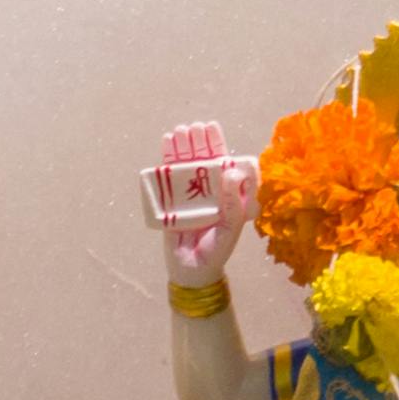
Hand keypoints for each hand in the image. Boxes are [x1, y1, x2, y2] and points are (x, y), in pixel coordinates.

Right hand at [138, 119, 257, 300]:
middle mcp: (208, 191)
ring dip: (181, 147)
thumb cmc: (216, 251)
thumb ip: (233, 202)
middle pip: (202, 160)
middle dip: (197, 142)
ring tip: (178, 132)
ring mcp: (188, 195)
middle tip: (192, 127)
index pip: (222, 163)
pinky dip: (166, 161)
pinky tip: (165, 145)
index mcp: (226, 194)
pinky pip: (168, 178)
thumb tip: (233, 171)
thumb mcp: (230, 228)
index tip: (210, 128)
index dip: (216, 144)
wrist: (191, 271)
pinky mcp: (170, 201)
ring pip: (185, 165)